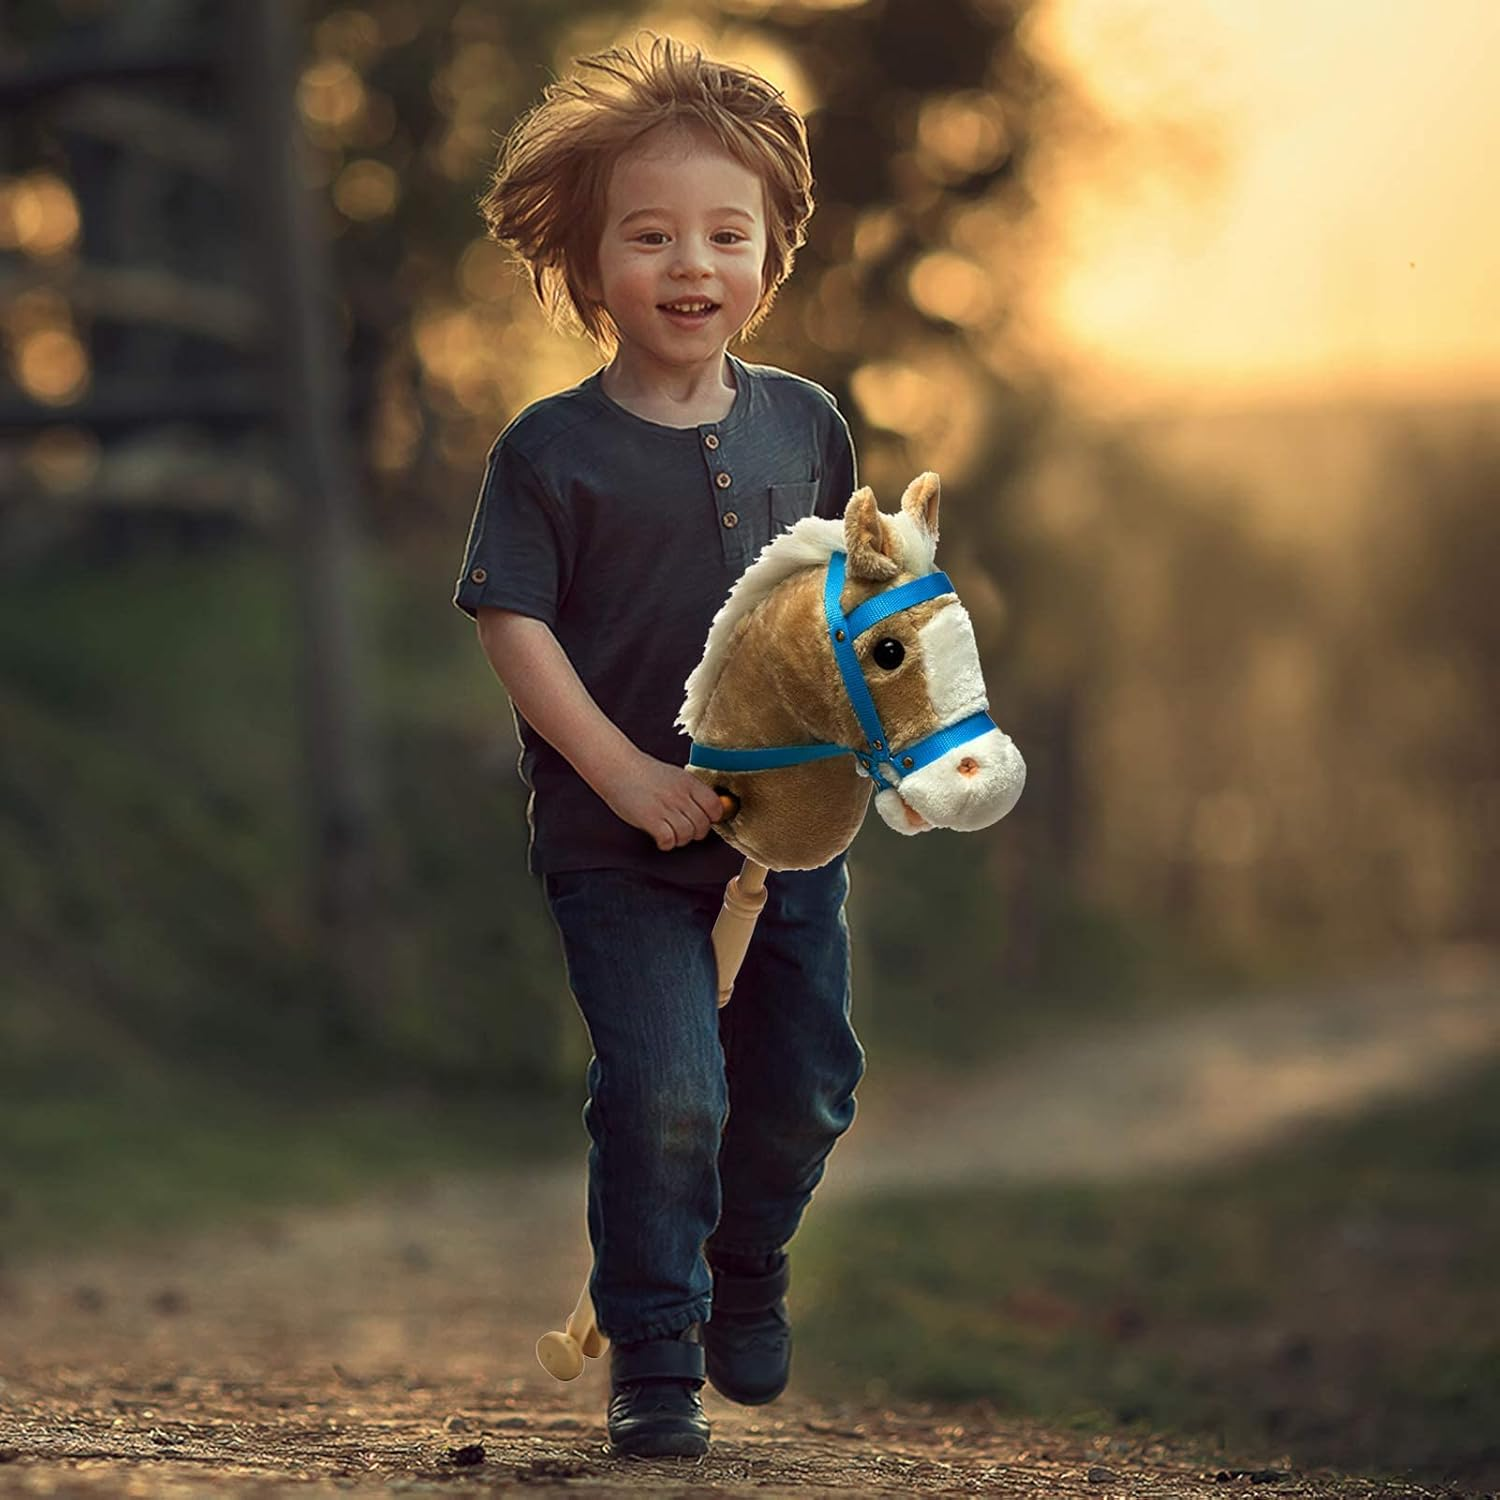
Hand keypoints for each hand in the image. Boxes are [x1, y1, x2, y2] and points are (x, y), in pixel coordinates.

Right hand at [603, 753, 724, 851]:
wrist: (618, 767)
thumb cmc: (644, 773)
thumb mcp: (675, 776)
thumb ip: (692, 792)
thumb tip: (708, 810)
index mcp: (689, 783)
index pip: (715, 807)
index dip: (712, 818)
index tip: (704, 820)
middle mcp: (680, 795)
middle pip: (702, 825)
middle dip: (695, 833)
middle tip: (684, 829)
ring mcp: (666, 807)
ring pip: (687, 835)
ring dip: (680, 839)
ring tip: (671, 833)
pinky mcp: (650, 818)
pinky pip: (668, 839)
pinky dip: (666, 843)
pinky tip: (660, 837)